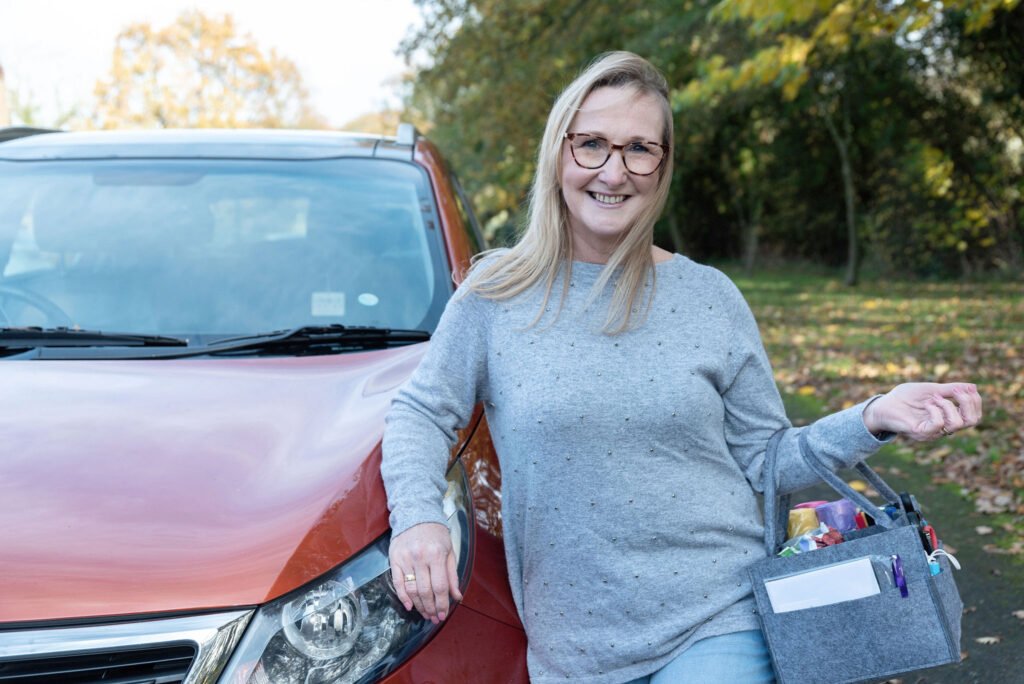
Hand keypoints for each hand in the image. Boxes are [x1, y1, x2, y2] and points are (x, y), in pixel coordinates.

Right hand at [388, 522, 462, 623]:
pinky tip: (410, 606)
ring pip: (411, 589)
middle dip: (431, 608)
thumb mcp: (450, 551)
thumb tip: (457, 597)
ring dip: (419, 606)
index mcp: (437, 555)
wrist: (416, 514)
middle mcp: (420, 557)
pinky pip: (398, 582)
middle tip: (434, 618)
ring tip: (425, 614)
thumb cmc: (436, 534)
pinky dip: (403, 596)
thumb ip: (452, 575)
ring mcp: (406, 558)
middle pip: (425, 591)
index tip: (443, 614)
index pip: (440, 587)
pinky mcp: (394, 559)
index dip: (442, 604)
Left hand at [863, 382, 981, 440]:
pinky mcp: (922, 433)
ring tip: (934, 398)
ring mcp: (933, 432)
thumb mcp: (931, 390)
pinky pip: (938, 424)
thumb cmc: (905, 398)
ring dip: (948, 405)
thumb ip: (951, 390)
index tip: (965, 387)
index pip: (974, 416)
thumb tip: (973, 387)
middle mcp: (944, 427)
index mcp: (948, 417)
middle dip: (968, 402)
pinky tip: (926, 404)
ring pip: (957, 424)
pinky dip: (936, 410)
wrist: (883, 405)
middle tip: (953, 390)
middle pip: (972, 421)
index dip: (975, 401)